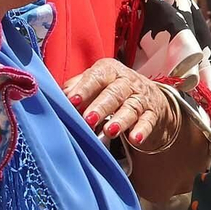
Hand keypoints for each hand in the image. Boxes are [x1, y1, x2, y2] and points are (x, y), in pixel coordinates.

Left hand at [63, 58, 178, 148]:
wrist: (147, 97)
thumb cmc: (112, 90)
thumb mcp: (96, 83)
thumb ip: (77, 87)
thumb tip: (58, 95)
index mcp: (109, 70)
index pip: (97, 77)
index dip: (84, 88)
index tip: (72, 101)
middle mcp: (127, 82)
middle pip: (115, 92)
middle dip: (101, 106)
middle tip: (88, 119)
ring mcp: (141, 97)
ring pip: (131, 107)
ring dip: (121, 119)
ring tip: (110, 131)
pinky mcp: (152, 113)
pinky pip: (148, 121)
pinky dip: (142, 130)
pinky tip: (135, 138)